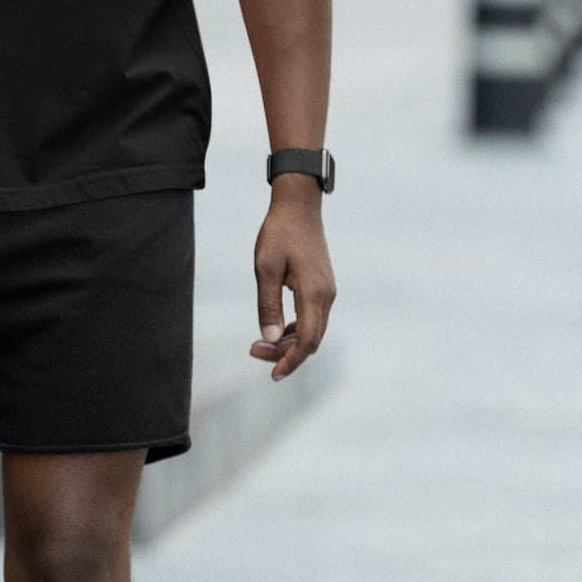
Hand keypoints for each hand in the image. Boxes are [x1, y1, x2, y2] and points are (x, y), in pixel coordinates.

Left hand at [250, 179, 335, 380]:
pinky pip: (312, 317)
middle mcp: (326, 296)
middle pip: (311, 340)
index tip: (272, 374)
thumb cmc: (279, 233)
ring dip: (289, 342)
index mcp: (314, 294)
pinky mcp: (323, 286)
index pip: (307, 341)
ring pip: (312, 330)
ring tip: (259, 342)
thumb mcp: (265, 268)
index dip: (290, 361)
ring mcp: (327, 291)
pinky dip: (295, 329)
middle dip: (285, 353)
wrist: (298, 206)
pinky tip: (275, 328)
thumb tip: (268, 337)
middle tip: (254, 351)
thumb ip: (268, 304)